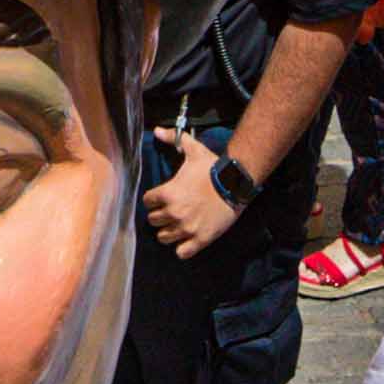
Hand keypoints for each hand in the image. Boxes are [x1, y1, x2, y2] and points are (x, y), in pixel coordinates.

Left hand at [144, 128, 241, 256]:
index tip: (162, 198)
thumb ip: (173, 139)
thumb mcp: (193, 150)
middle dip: (160, 216)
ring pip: (163, 238)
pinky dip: (182, 248)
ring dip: (168, 232)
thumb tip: (157, 130)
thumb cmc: (213, 167)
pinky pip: (181, 253)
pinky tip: (187, 240)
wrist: (236, 183)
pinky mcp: (200, 239)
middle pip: (153, 221)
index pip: (147, 202)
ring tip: (177, 226)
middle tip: (171, 211)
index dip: (154, 199)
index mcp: (167, 194)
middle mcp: (173, 213)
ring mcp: (186, 228)